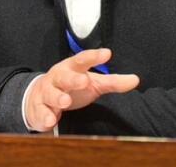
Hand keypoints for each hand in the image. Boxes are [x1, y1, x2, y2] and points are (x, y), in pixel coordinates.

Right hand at [25, 48, 139, 131]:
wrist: (39, 97)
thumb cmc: (70, 87)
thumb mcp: (92, 82)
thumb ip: (112, 82)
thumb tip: (136, 79)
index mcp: (72, 68)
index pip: (83, 60)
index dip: (94, 56)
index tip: (107, 53)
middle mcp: (58, 78)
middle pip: (65, 77)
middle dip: (73, 79)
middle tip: (84, 81)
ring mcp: (47, 93)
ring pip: (51, 94)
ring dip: (57, 98)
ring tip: (65, 102)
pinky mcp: (39, 109)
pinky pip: (41, 112)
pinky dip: (45, 117)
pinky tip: (51, 121)